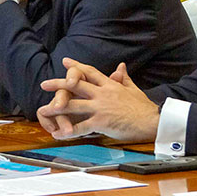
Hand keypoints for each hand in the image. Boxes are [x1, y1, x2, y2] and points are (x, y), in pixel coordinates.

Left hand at [37, 59, 159, 141]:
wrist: (152, 120)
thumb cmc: (144, 108)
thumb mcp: (133, 89)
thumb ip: (124, 78)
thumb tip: (121, 66)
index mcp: (110, 86)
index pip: (90, 72)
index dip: (76, 66)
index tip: (65, 61)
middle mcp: (103, 94)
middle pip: (76, 85)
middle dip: (59, 84)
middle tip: (45, 83)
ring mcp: (101, 107)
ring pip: (74, 105)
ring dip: (56, 108)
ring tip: (43, 110)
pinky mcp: (102, 122)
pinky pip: (81, 126)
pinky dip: (68, 131)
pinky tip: (59, 134)